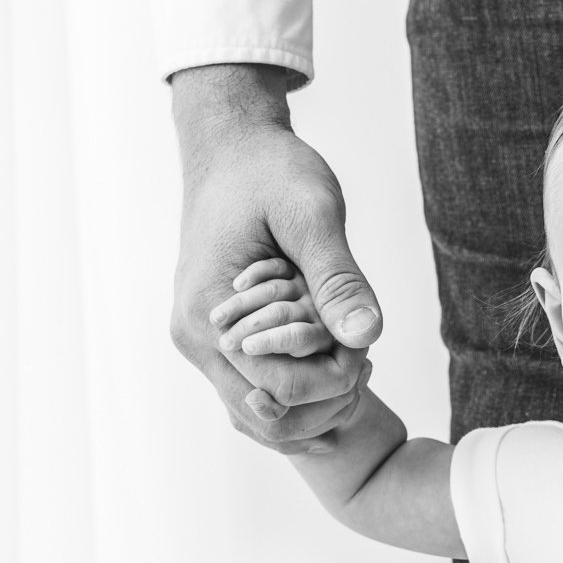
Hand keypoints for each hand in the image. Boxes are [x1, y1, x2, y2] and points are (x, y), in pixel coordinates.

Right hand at [171, 64, 383, 449]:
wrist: (230, 147)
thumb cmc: (269, 170)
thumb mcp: (313, 213)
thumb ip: (337, 278)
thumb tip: (367, 337)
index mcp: (210, 314)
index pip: (281, 388)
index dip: (335, 379)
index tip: (367, 347)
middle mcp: (195, 339)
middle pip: (268, 415)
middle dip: (325, 399)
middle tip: (366, 359)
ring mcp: (200, 343)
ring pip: (260, 412)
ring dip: (313, 401)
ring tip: (353, 360)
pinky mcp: (215, 338)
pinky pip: (255, 390)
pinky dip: (297, 390)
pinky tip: (333, 362)